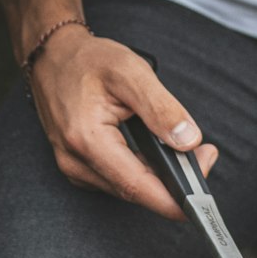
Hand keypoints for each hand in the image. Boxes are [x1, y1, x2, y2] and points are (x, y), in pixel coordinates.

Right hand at [28, 27, 217, 219]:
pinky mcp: (79, 167)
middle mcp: (76, 162)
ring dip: (160, 177)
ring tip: (184, 149)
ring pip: (129, 189)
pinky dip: (143, 172)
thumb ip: (162, 108)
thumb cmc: (87, 60)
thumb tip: (188, 141)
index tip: (200, 201)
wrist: (53, 56)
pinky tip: (157, 152)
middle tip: (203, 154)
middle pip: (136, 191)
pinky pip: (119, 181)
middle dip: (174, 182)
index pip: (137, 187)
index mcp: (86, 140)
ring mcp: (75, 168)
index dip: (172, 200)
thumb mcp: (131, 72)